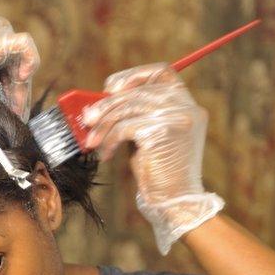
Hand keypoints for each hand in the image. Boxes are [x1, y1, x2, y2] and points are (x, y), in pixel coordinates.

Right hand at [0, 0, 39, 120]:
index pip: (10, 71)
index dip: (12, 96)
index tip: (8, 117)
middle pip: (18, 72)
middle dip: (19, 100)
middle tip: (15, 123)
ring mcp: (1, 34)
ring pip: (24, 68)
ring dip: (23, 93)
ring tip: (16, 115)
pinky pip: (26, 50)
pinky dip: (28, 68)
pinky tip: (17, 92)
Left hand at [81, 62, 223, 254]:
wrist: (175, 203)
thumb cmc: (158, 172)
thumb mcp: (148, 135)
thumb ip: (134, 114)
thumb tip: (98, 103)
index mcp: (188, 104)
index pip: (162, 71)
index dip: (133, 76)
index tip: (110, 89)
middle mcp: (187, 107)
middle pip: (138, 91)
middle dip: (107, 105)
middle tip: (87, 119)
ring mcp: (178, 118)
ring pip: (128, 108)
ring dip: (104, 125)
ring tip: (92, 142)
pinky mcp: (163, 132)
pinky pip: (125, 127)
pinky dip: (110, 140)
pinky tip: (106, 154)